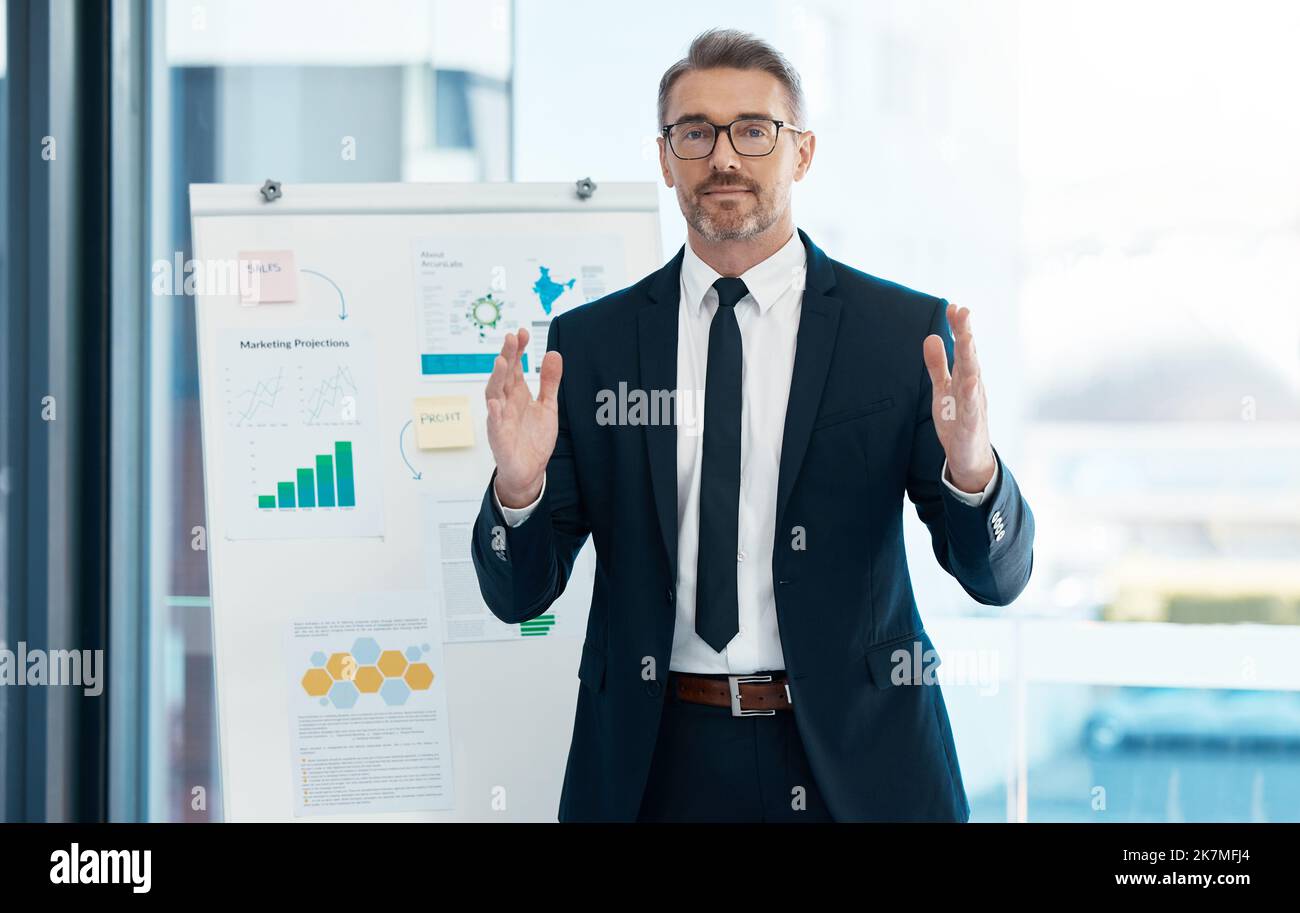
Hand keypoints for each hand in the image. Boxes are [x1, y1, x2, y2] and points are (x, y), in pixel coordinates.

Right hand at [485, 327, 562, 507]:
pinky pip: (494, 425)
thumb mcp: (548, 406)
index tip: (522, 332)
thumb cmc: (534, 438)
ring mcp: (500, 420)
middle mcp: (506, 403)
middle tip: (511, 338)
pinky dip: (493, 414)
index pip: (515, 367)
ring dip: (497, 379)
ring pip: (494, 395)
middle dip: (507, 356)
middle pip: (504, 376)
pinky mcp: (499, 439)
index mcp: (517, 394)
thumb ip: (550, 381)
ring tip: (502, 362)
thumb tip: (553, 353)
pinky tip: (495, 404)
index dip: (518, 350)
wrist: (529, 471)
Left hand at [922, 303, 995, 493]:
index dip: (958, 328)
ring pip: (973, 378)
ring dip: (970, 357)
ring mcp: (974, 405)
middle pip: (969, 356)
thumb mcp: (942, 389)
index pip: (963, 348)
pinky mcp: (970, 425)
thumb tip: (932, 336)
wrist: (969, 457)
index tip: (953, 306)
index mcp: (965, 377)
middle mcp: (973, 387)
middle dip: (966, 334)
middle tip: (964, 311)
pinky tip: (971, 380)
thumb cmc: (957, 420)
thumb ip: (937, 364)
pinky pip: (972, 408)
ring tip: (967, 337)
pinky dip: (972, 394)